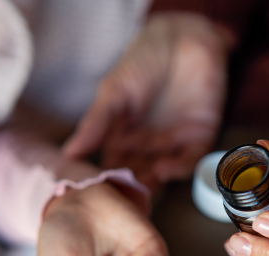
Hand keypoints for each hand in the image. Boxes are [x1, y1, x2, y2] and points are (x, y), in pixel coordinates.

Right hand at [63, 13, 232, 190]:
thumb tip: (69, 154)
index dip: (105, 182)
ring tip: (141, 189)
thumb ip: (96, 123)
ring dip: (153, 184)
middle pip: (137, 176)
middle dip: (131, 190)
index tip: (96, 195)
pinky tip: (165, 169)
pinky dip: (178, 169)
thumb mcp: (114, 91)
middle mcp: (147, 146)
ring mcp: (173, 144)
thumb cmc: (143, 60)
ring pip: (162, 175)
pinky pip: (189, 162)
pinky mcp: (199, 138)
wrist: (183, 38)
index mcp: (123, 137)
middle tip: (121, 204)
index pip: (112, 167)